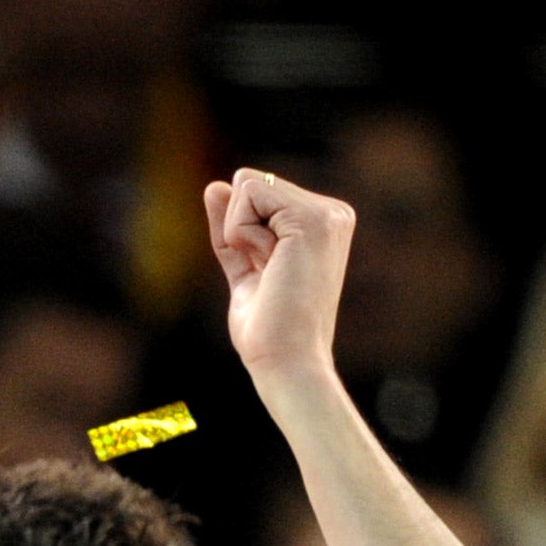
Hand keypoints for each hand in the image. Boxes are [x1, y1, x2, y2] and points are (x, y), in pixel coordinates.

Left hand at [204, 169, 355, 380]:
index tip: (267, 274)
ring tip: (271, 272)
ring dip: (241, 234)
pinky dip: (241, 234)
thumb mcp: (244, 268)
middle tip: (268, 275)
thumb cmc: (267, 328)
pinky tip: (268, 264)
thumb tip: (214, 186)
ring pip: (247, 186)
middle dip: (240, 231)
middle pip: (249, 185)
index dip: (241, 235)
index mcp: (322, 223)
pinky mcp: (311, 219)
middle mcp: (332, 212)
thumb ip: (233, 228)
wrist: (287, 360)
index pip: (255, 195)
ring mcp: (326, 213)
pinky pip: (247, 195)